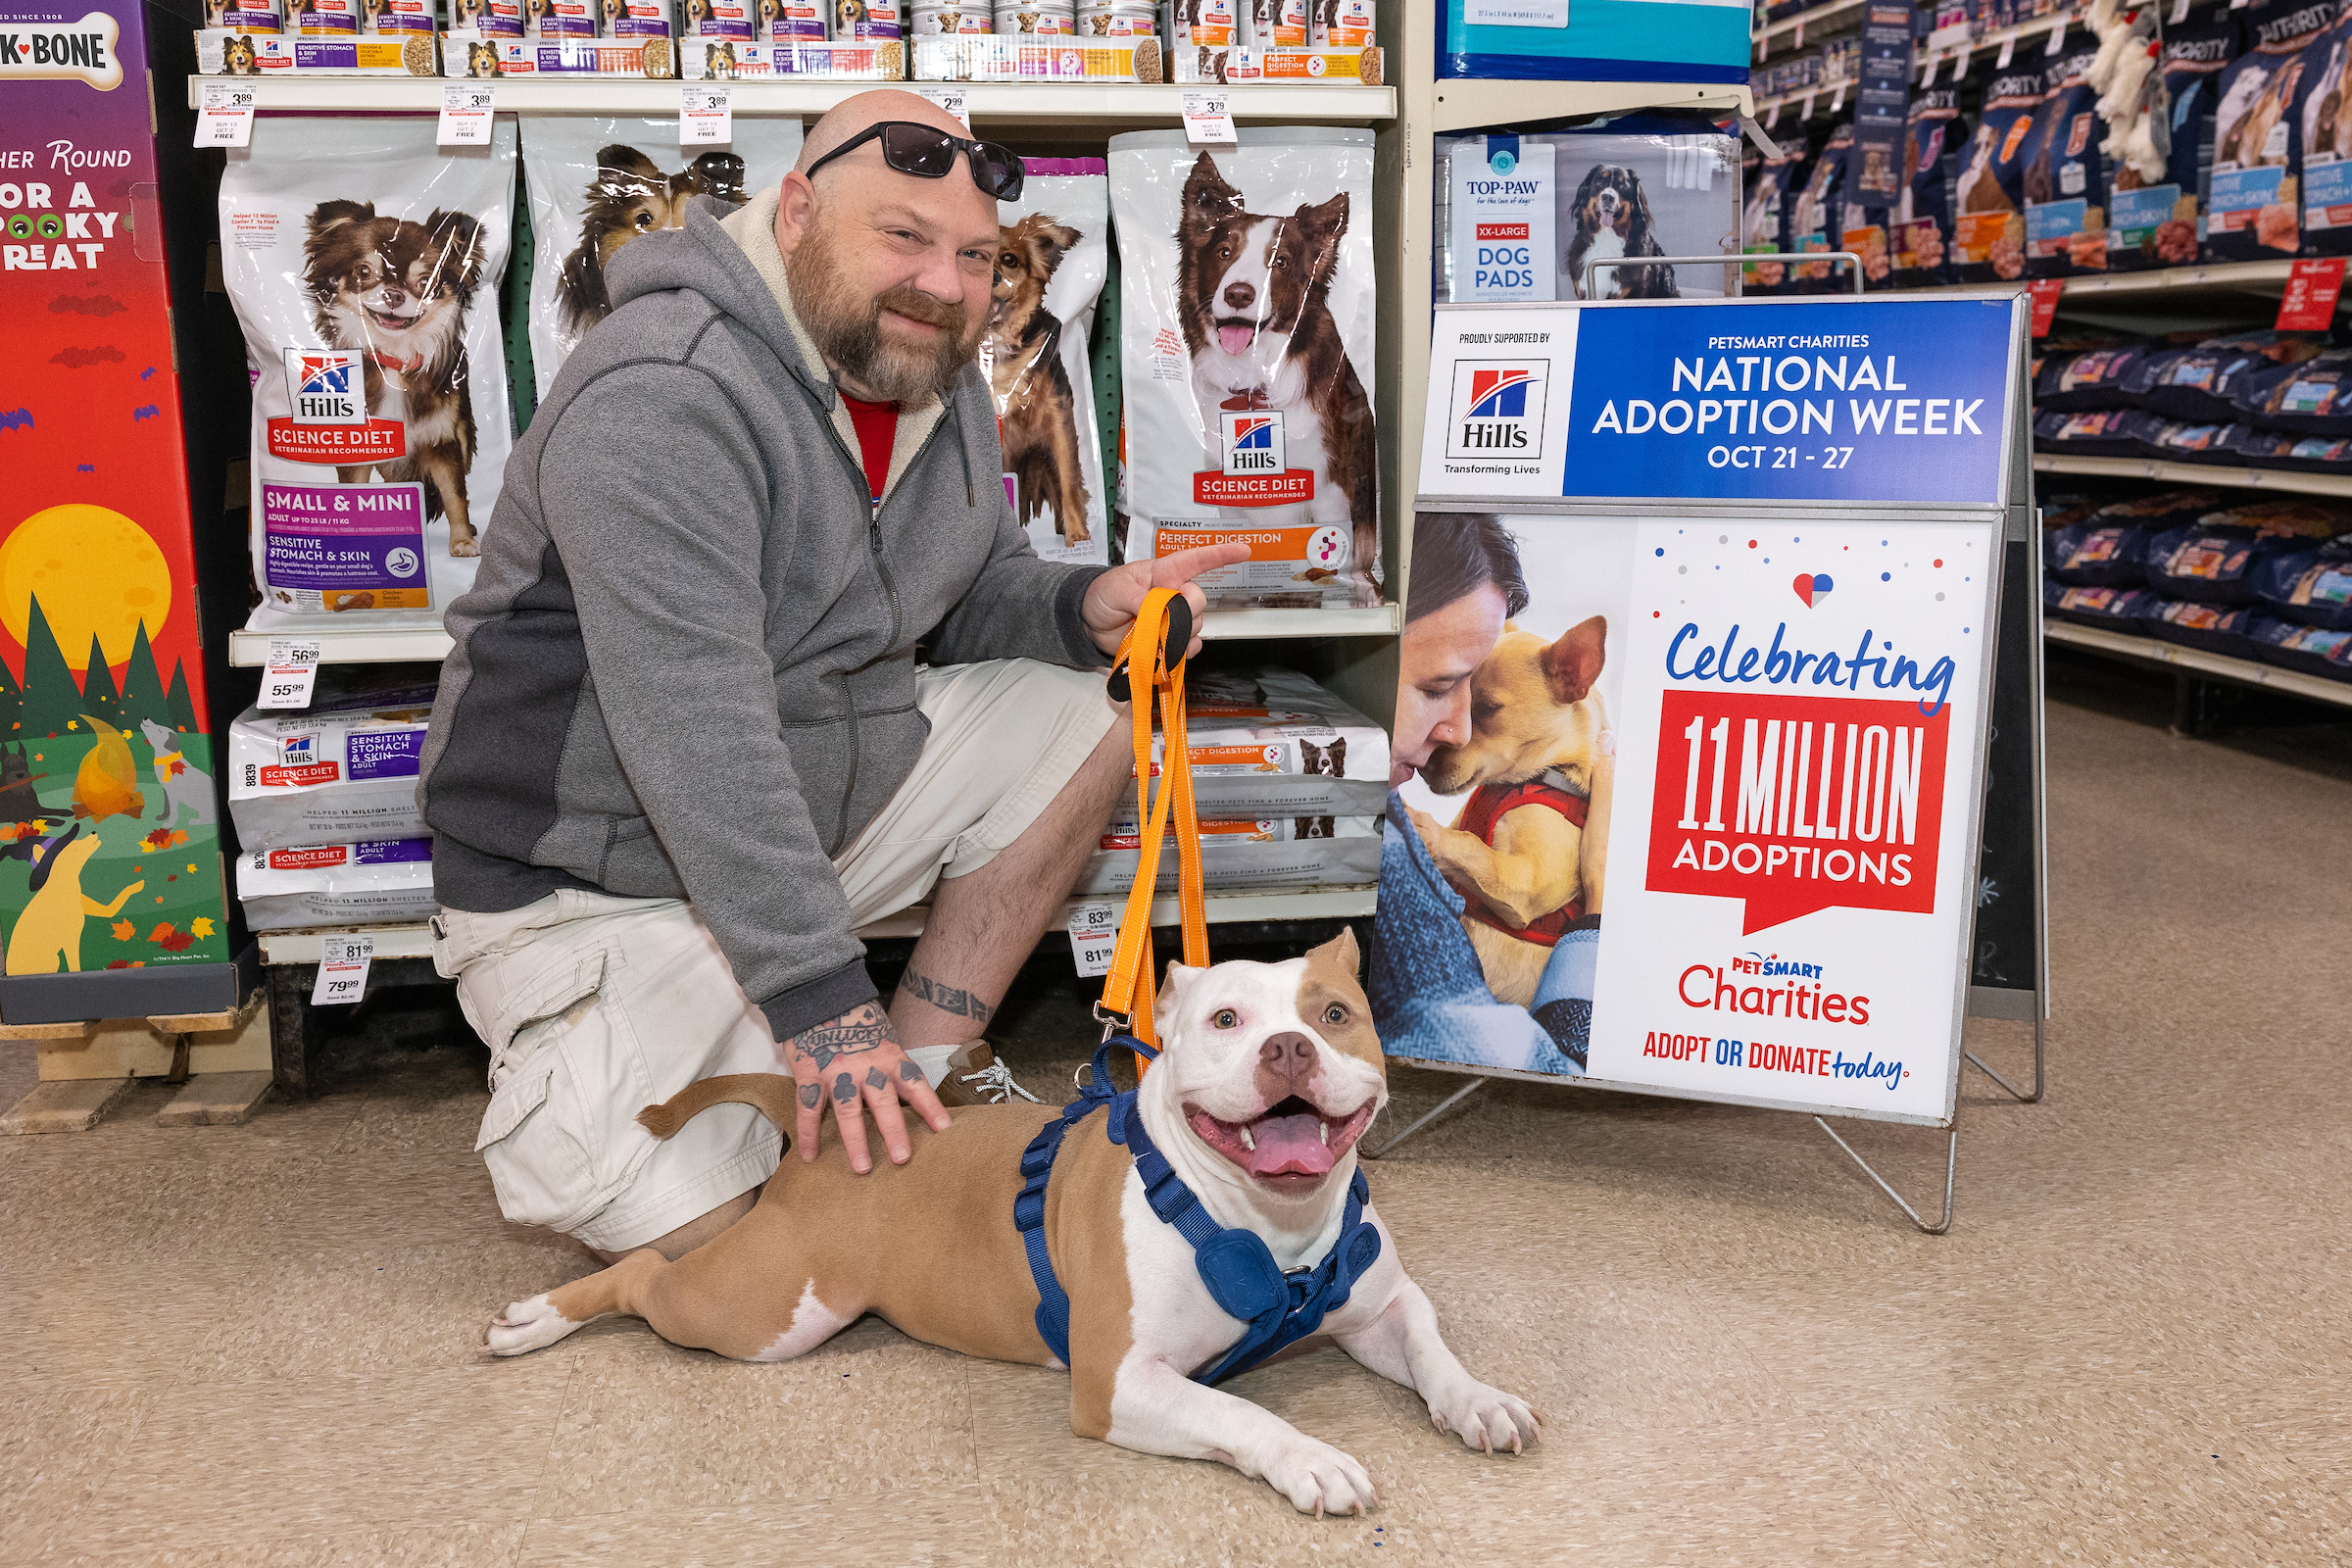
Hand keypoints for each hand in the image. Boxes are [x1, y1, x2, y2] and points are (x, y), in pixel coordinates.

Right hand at [780, 1002, 948, 1173]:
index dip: (929, 1105)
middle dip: (894, 1131)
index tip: (944, 1128)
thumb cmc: (856, 1023)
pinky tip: (810, 1156)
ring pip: (848, 1111)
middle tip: (902, 1158)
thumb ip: (891, 1067)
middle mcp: (866, 1067)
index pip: (914, 1083)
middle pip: (883, 1102)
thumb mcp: (882, 1040)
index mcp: (889, 1057)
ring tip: (863, 1168)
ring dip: (856, 1141)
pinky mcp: (810, 1075)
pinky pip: (809, 1109)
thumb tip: (907, 1098)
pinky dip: (809, 1134)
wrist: (819, 998)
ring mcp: (837, 1072)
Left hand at [1081, 542, 1252, 658]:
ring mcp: (1174, 619)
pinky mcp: (1170, 641)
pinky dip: (1181, 652)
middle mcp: (1175, 594)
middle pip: (1199, 600)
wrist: (1089, 624)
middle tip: (1162, 616)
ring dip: (1178, 633)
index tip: (1244, 550)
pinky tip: (1168, 651)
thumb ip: (1138, 597)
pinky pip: (1189, 648)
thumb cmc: (1103, 595)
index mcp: (1164, 573)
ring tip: (1151, 633)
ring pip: (1196, 626)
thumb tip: (1158, 609)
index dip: (1221, 554)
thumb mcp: (1116, 588)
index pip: (1196, 560)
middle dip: (1186, 610)